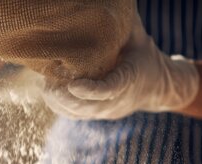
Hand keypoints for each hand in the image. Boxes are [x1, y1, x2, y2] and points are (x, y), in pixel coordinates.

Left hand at [42, 14, 198, 119]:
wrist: (157, 86)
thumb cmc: (142, 54)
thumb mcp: (136, 35)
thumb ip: (122, 22)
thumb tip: (107, 0)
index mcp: (130, 79)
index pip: (109, 89)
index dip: (90, 90)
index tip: (72, 86)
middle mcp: (117, 100)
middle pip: (89, 107)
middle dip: (66, 99)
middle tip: (47, 85)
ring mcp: (106, 111)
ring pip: (79, 114)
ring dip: (59, 103)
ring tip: (44, 86)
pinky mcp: (97, 114)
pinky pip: (76, 115)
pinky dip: (61, 106)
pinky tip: (48, 91)